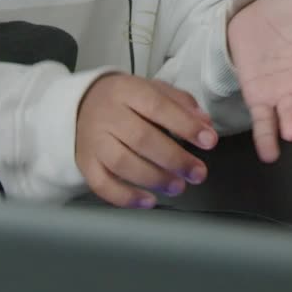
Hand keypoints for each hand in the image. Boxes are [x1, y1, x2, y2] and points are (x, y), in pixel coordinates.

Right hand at [75, 73, 217, 207]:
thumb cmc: (126, 101)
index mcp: (127, 91)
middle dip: (175, 159)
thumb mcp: (153, 90)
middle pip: (142, 139)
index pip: (158, 107)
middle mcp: (107, 115)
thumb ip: (181, 104)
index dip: (186, 126)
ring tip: (178, 186)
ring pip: (123, 164)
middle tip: (198, 173)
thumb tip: (205, 123)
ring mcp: (94, 141)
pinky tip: (149, 201)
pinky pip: (102, 184)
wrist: (82, 105)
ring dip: (155, 179)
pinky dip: (126, 197)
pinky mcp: (86, 163)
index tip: (209, 141)